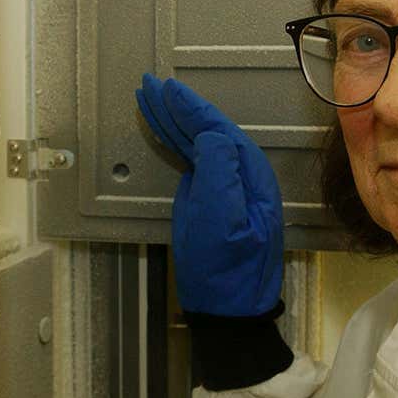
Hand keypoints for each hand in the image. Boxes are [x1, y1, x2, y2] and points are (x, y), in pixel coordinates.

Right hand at [135, 74, 282, 316]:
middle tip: (150, 86)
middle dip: (178, 107)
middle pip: (207, 130)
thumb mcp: (221, 219)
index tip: (166, 88)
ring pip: (198, 144)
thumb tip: (209, 134)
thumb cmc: (227, 270)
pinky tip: (163, 131)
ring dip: (173, 121)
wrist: (227, 311)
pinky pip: (193, 162)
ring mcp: (226, 190)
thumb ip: (218, 171)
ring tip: (148, 99)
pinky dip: (175, 142)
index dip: (190, 108)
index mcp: (250, 177)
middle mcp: (242, 178)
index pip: (217, 130)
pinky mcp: (211, 203)